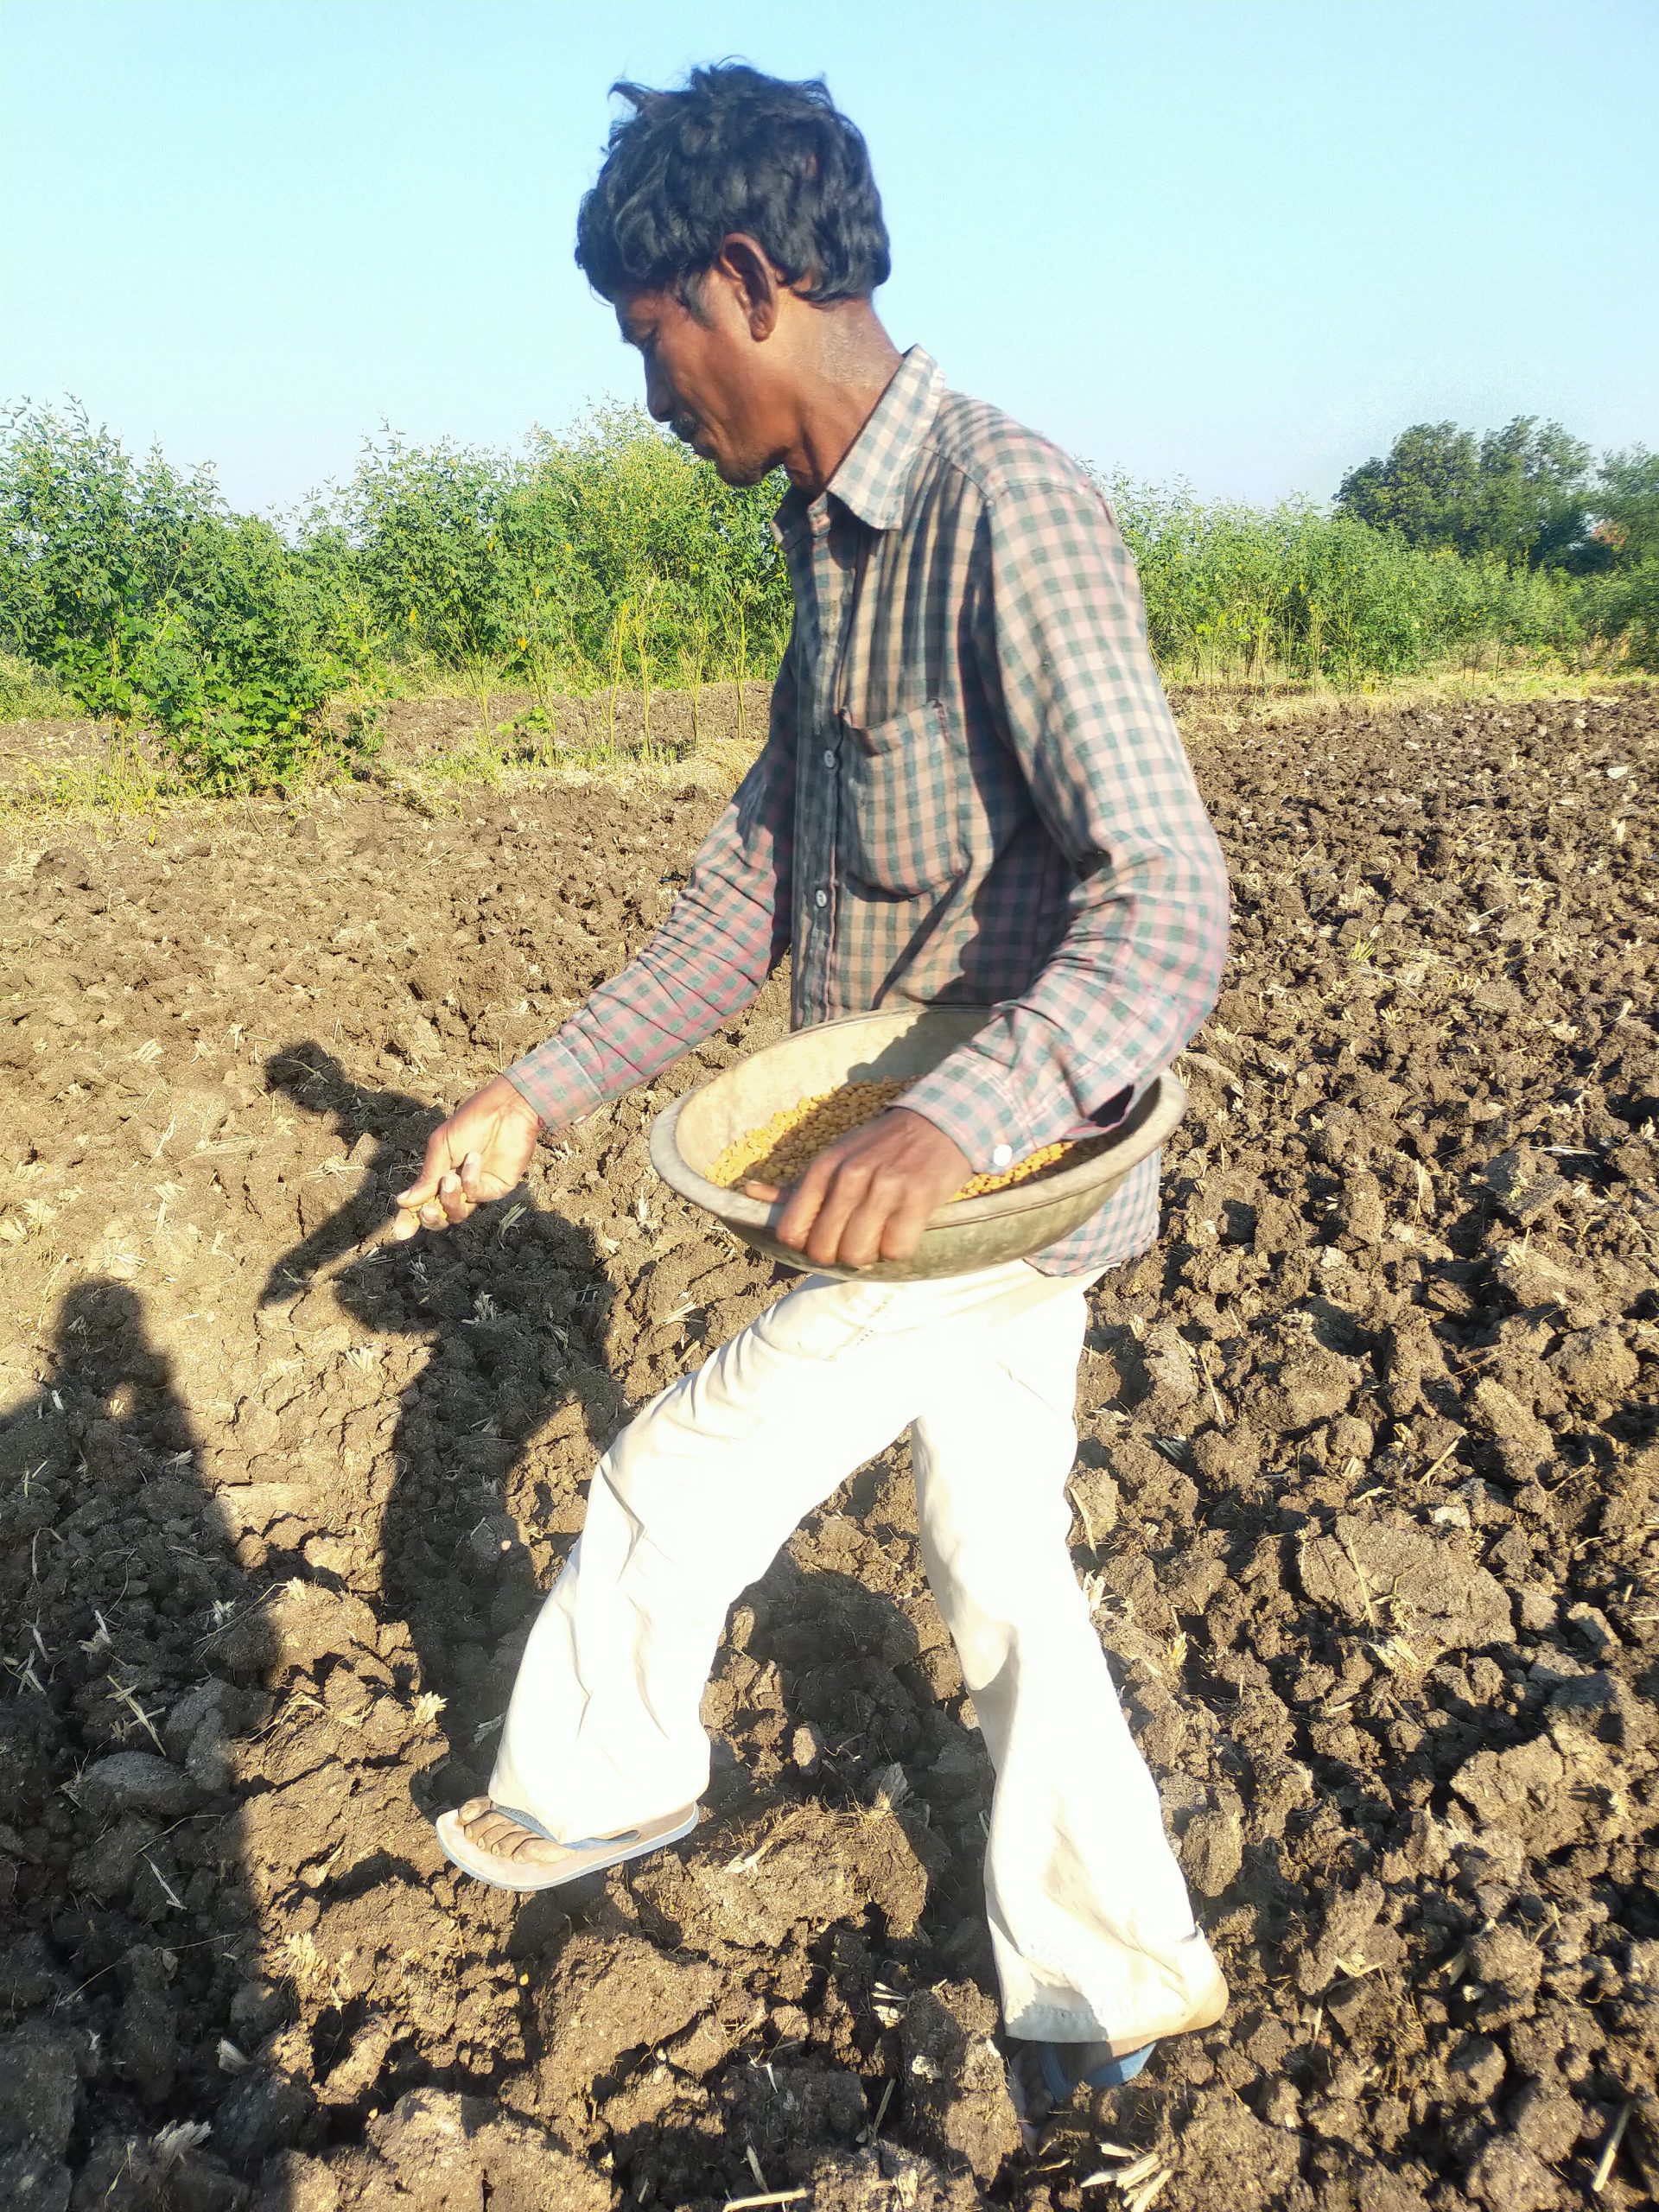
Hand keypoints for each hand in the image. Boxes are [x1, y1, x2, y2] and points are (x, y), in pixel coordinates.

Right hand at [390, 1075, 543, 1239]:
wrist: (505, 1110)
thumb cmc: (471, 1122)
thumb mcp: (441, 1147)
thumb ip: (426, 1177)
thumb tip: (402, 1203)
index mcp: (440, 1174)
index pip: (422, 1203)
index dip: (411, 1218)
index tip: (400, 1231)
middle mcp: (458, 1186)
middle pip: (441, 1217)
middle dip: (430, 1218)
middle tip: (427, 1209)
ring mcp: (477, 1189)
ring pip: (458, 1214)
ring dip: (449, 1199)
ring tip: (450, 1178)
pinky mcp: (496, 1188)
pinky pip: (477, 1195)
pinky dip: (471, 1180)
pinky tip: (473, 1158)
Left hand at [745, 1107, 970, 1268]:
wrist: (940, 1121)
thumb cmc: (882, 1145)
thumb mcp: (836, 1157)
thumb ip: (797, 1186)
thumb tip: (749, 1194)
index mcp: (824, 1168)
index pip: (791, 1231)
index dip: (806, 1246)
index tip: (826, 1239)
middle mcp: (849, 1177)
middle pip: (824, 1250)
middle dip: (838, 1255)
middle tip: (857, 1240)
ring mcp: (884, 1188)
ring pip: (857, 1255)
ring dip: (869, 1255)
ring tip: (880, 1235)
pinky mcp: (917, 1199)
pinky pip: (896, 1250)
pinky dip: (899, 1248)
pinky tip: (903, 1228)